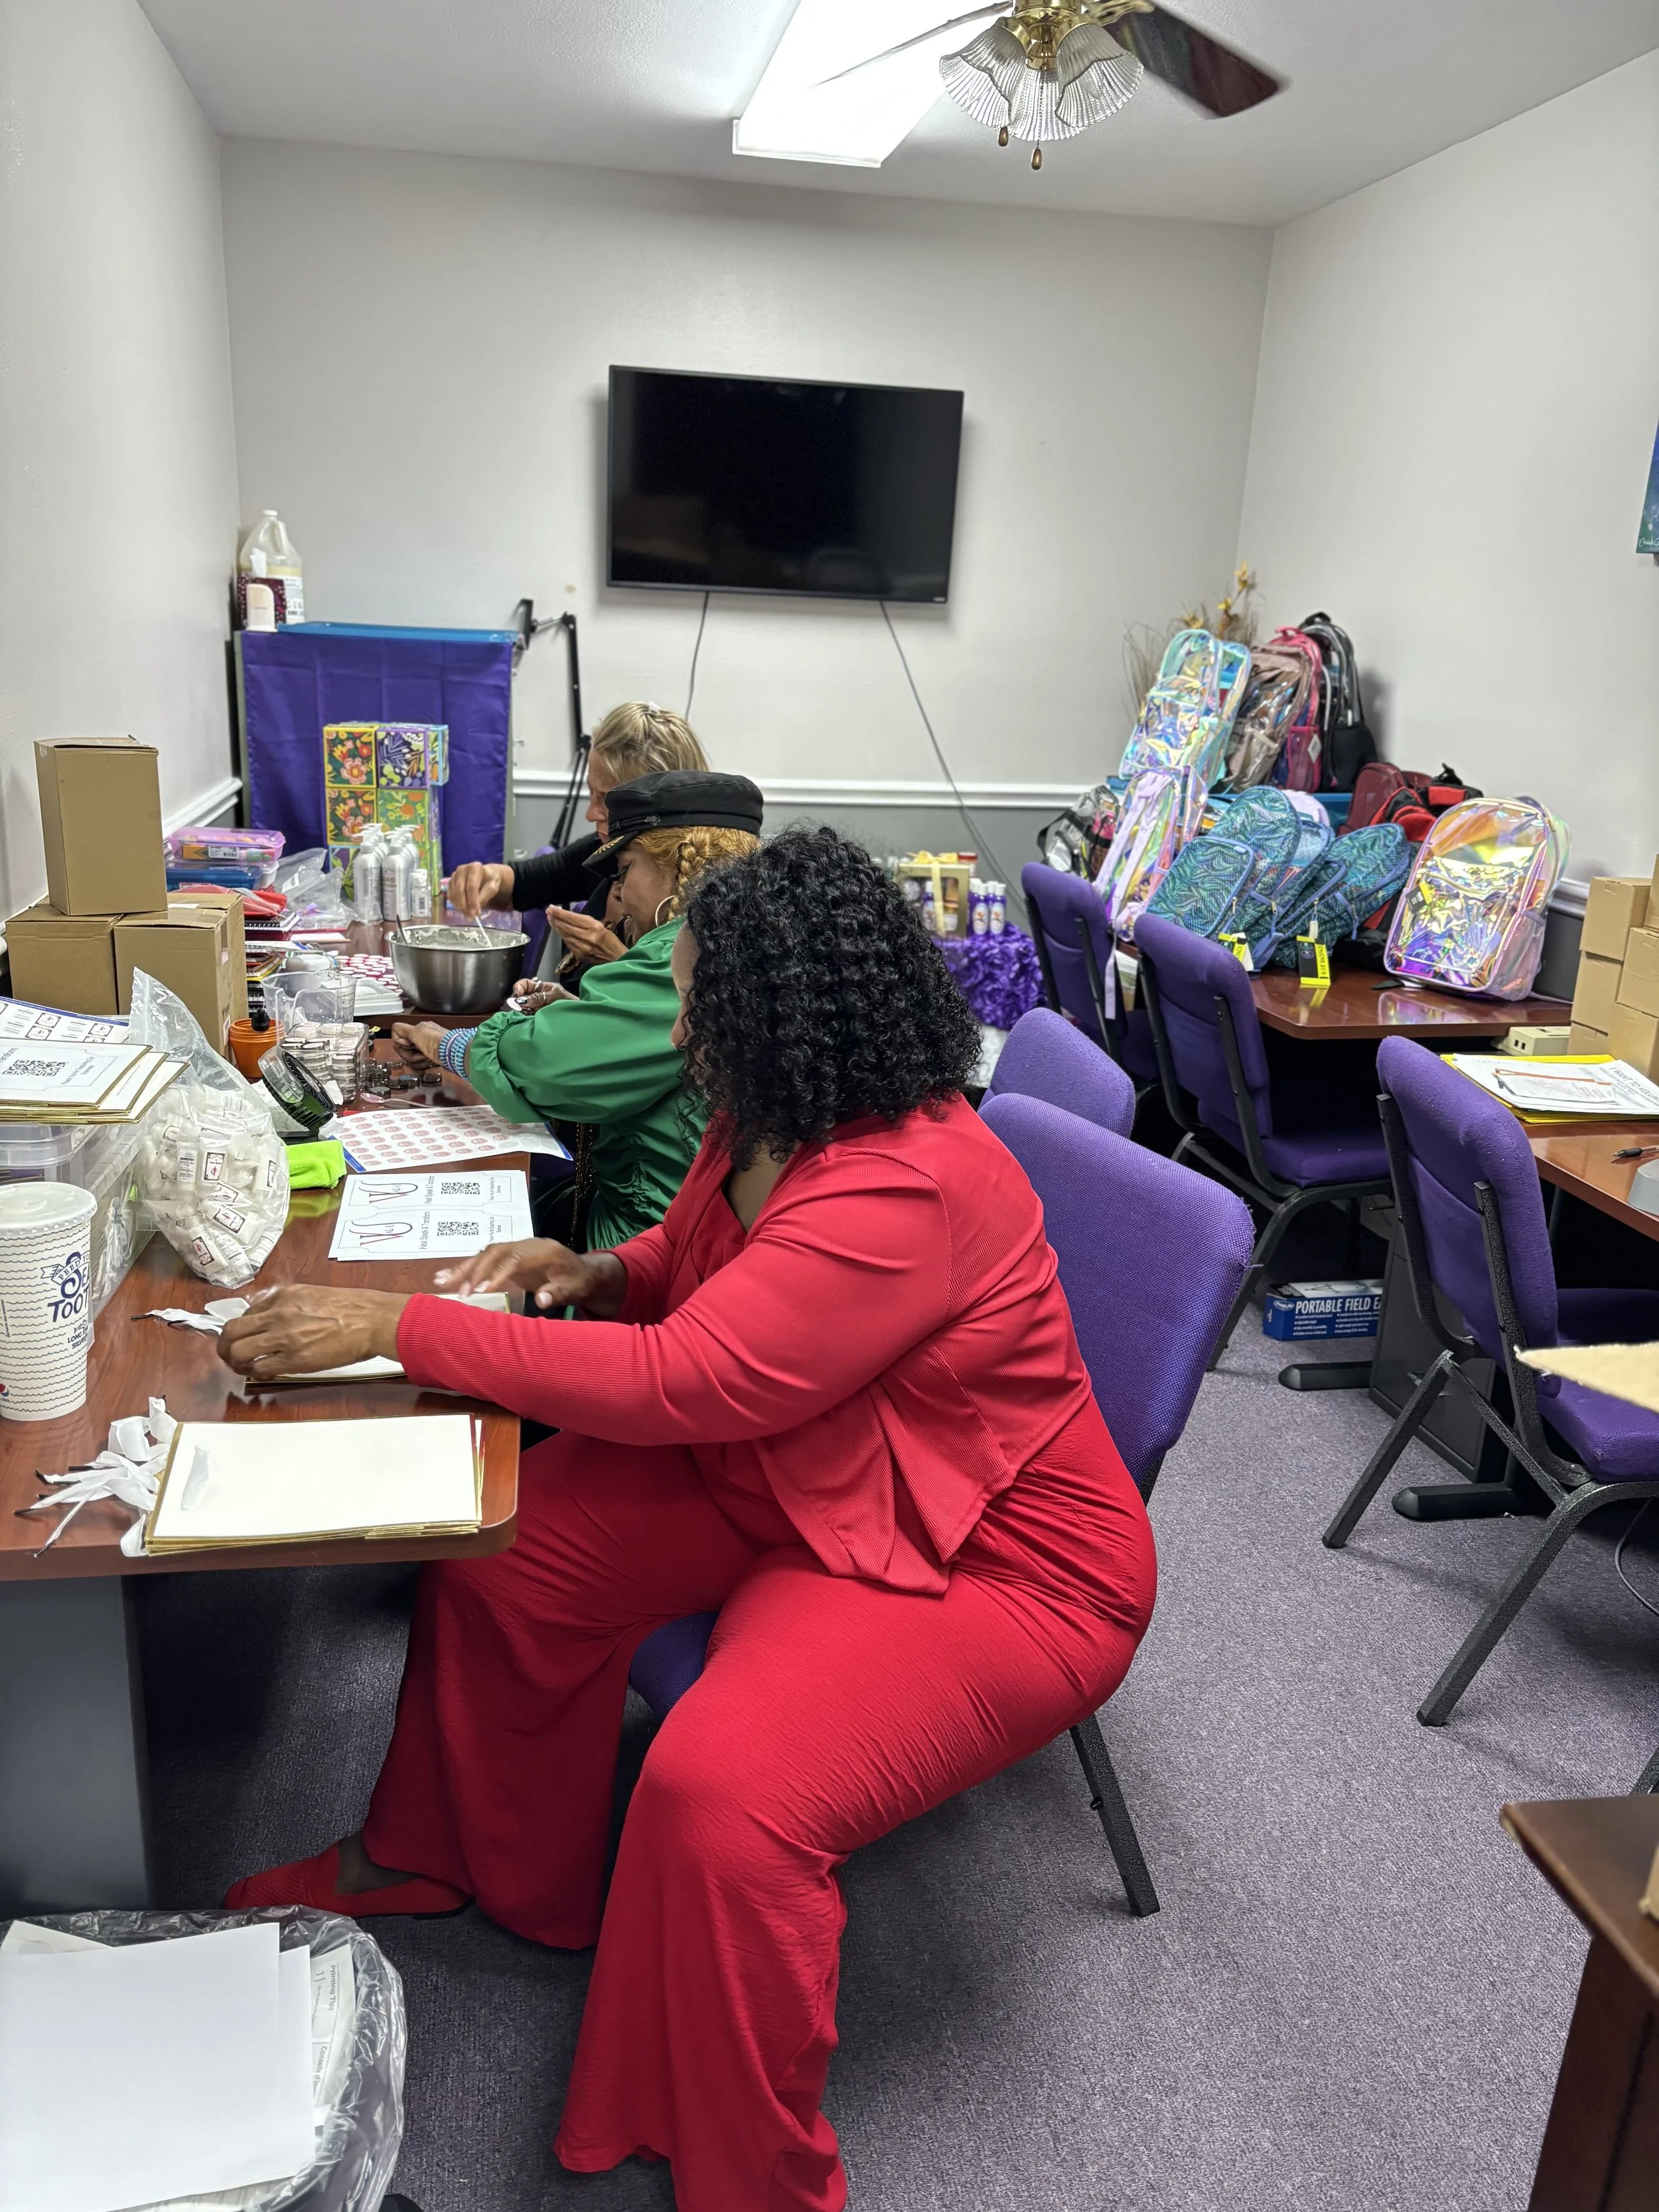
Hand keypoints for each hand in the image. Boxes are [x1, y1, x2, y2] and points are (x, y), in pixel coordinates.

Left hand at [219, 1286, 409, 1379]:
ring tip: (242, 1368)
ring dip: (235, 1362)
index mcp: (283, 1296)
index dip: (243, 1329)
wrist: (372, 1320)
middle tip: (230, 1354)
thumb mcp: (314, 1294)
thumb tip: (276, 1319)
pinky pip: (261, 1369)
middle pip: (232, 1330)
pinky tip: (263, 1374)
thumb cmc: (352, 1308)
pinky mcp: (293, 1359)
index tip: (246, 1337)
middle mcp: (278, 1314)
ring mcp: (284, 1337)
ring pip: (239, 1351)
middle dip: (225, 1345)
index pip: (247, 1312)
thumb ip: (290, 1304)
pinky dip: (256, 1374)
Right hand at [392, 1020, 446, 1066]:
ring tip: (426, 1058)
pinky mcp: (433, 1057)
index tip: (409, 1045)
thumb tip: (394, 1031)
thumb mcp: (416, 1032)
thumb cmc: (438, 1042)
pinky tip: (430, 1062)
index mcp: (419, 1028)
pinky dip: (424, 1064)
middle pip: (405, 1049)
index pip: (398, 1036)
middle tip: (419, 1055)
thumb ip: (402, 1029)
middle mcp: (423, 1036)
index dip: (401, 1043)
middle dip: (410, 1055)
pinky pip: (421, 1063)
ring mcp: (428, 1047)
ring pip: (412, 1057)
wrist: (454, 1054)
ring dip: (417, 1061)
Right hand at [434, 1238, 627, 1316]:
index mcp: (543, 1250)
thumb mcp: (574, 1288)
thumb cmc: (578, 1280)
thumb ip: (558, 1293)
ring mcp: (515, 1248)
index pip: (516, 1258)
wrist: (582, 1270)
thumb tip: (542, 1299)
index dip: (499, 1273)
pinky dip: (465, 1268)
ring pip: (484, 1253)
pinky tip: (446, 1277)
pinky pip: (483, 1259)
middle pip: (495, 1252)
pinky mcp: (507, 1255)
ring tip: (440, 1281)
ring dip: (463, 1268)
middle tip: (461, 1292)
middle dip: (475, 1271)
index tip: (483, 1290)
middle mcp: (526, 1244)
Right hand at [447, 861, 515, 919]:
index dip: (472, 901)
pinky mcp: (450, 882)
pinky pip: (450, 895)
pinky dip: (455, 904)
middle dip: (465, 905)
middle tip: (470, 917)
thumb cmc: (490, 880)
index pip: (471, 886)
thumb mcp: (492, 887)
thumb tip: (476, 909)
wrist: (484, 875)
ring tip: (468, 915)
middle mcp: (462, 869)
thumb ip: (485, 896)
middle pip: (460, 890)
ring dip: (459, 906)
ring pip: (453, 893)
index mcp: (474, 868)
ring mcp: (454, 875)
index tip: (475, 913)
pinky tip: (463, 909)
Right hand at [509, 980, 573, 1014]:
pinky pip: (528, 1018)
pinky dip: (525, 1019)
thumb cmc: (571, 1004)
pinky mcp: (538, 1019)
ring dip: (521, 1011)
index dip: (519, 987)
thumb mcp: (555, 997)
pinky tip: (526, 1019)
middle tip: (518, 1007)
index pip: (526, 984)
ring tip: (523, 1013)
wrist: (581, 1018)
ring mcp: (538, 1009)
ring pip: (524, 1009)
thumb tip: (521, 1000)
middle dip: (518, 1001)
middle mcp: (539, 998)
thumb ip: (539, 997)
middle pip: (522, 997)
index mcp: (543, 989)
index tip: (517, 995)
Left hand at [547, 907, 626, 964]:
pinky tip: (559, 930)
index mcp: (594, 927)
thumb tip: (569, 917)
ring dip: (556, 927)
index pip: (572, 919)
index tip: (551, 908)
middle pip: (566, 927)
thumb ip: (585, 922)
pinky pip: (568, 943)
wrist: (617, 960)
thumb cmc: (611, 941)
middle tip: (548, 912)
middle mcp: (586, 937)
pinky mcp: (579, 955)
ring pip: (564, 935)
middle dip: (555, 919)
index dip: (560, 913)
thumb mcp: (601, 926)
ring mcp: (581, 948)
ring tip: (551, 919)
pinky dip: (562, 935)